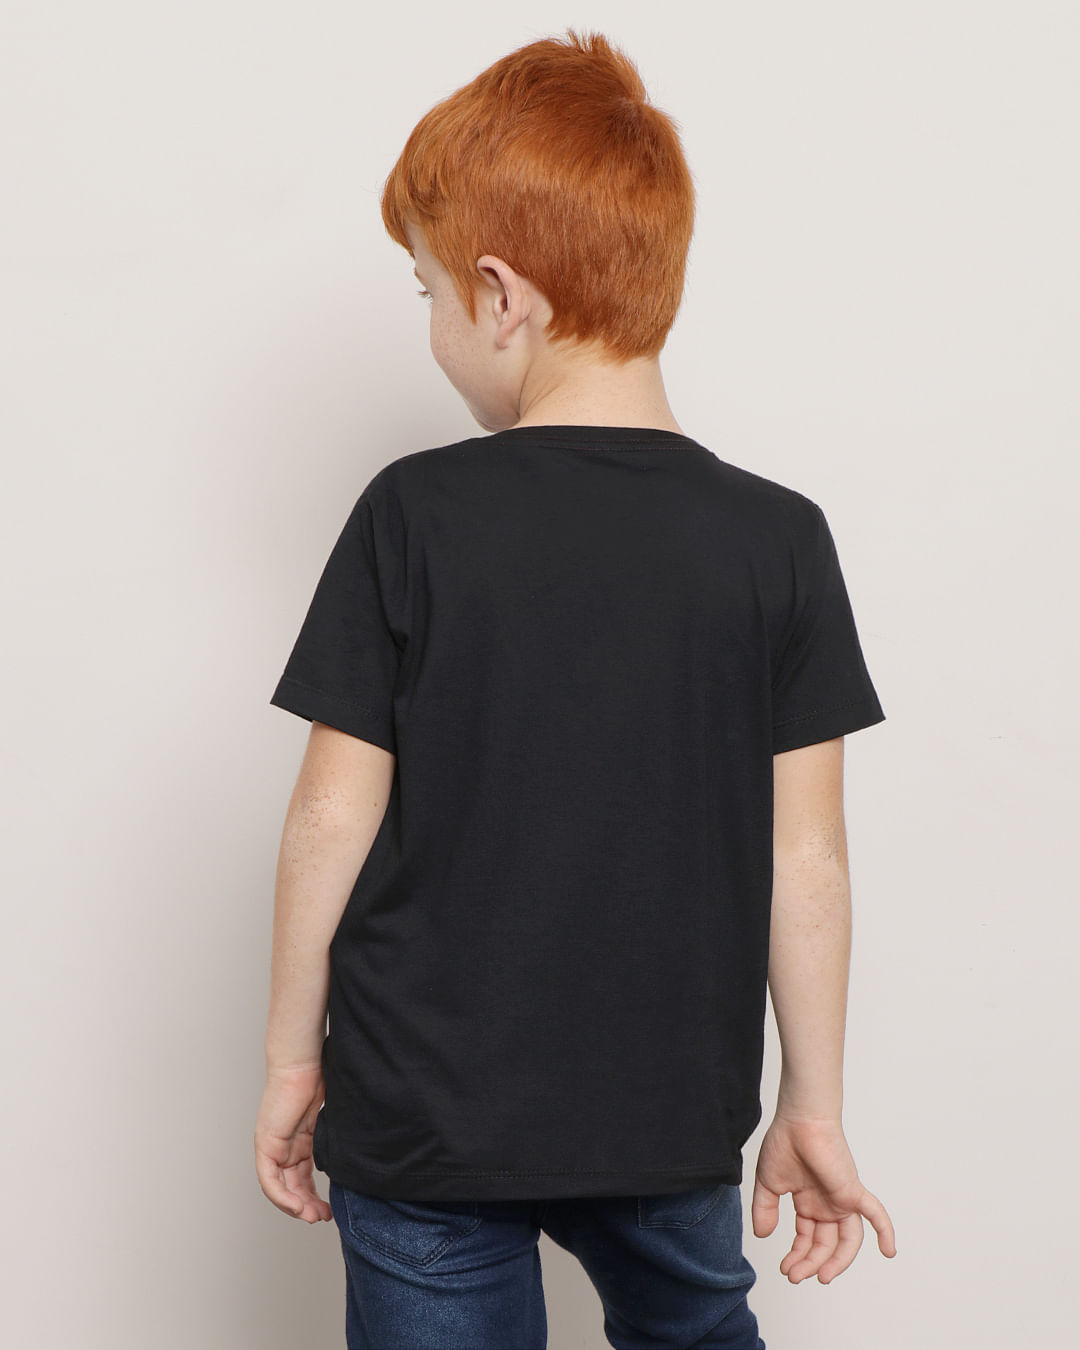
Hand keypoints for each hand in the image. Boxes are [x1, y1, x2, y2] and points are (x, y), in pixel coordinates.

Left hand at [254, 1062, 332, 1222]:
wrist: (303, 1062)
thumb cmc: (320, 1077)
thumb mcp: (333, 1115)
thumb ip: (337, 1136)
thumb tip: (357, 1156)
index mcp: (299, 1139)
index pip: (303, 1175)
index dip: (314, 1194)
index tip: (330, 1208)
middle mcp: (284, 1145)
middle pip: (292, 1185)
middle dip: (308, 1205)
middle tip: (323, 1216)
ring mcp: (273, 1145)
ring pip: (280, 1187)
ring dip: (296, 1205)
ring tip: (314, 1216)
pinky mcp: (266, 1144)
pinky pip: (269, 1179)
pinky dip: (282, 1196)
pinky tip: (297, 1207)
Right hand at [751, 1113, 895, 1283]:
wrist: (799, 1119)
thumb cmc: (785, 1143)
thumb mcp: (768, 1183)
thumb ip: (765, 1210)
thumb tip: (762, 1236)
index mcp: (809, 1203)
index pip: (808, 1239)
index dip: (798, 1257)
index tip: (785, 1269)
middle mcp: (828, 1205)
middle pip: (825, 1244)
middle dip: (810, 1263)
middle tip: (795, 1275)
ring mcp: (842, 1199)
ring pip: (847, 1240)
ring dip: (837, 1261)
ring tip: (822, 1276)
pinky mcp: (853, 1191)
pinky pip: (875, 1214)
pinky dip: (885, 1231)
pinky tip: (889, 1251)